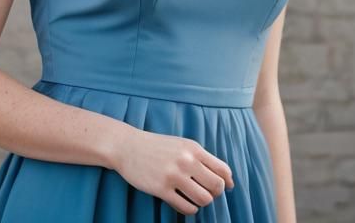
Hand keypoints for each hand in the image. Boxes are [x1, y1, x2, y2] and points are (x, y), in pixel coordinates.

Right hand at [111, 128, 234, 215]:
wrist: (127, 146)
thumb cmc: (157, 147)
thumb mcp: (181, 145)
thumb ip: (202, 158)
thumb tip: (227, 180)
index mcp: (193, 148)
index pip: (223, 170)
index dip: (227, 182)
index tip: (225, 187)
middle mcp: (186, 161)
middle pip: (216, 186)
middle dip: (215, 193)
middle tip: (206, 192)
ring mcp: (174, 175)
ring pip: (204, 199)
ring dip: (202, 202)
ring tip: (194, 198)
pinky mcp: (161, 189)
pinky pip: (186, 207)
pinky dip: (190, 209)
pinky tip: (184, 203)